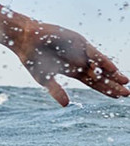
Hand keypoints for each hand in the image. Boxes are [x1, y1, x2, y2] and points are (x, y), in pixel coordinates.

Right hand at [0, 7, 128, 105]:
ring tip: (125, 81)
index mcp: (73, 71)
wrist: (26, 40)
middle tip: (126, 93)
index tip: (118, 97)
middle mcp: (80, 61)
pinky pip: (94, 54)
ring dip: (113, 73)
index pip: (93, 82)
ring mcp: (81, 52)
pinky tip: (113, 69)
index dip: (105, 90)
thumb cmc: (33, 59)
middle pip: (100, 76)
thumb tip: (66, 105)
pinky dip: (103, 62)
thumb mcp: (44, 79)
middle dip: (113, 84)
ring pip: (101, 65)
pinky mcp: (79, 43)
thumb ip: (56, 91)